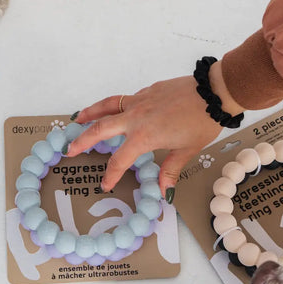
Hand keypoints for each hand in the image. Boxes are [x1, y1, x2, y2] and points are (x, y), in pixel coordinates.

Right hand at [66, 62, 243, 201]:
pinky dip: (113, 105)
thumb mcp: (186, 150)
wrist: (213, 92)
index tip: (105, 184)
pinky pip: (124, 99)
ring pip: (107, 106)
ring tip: (77, 118)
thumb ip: (170, 170)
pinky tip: (114, 110)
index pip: (119, 160)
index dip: (111, 175)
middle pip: (100, 129)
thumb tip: (165, 192)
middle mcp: (136, 118)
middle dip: (82, 140)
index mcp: (144, 136)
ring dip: (89, 113)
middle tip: (69, 148)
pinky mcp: (147, 91)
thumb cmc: (202, 122)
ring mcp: (139, 101)